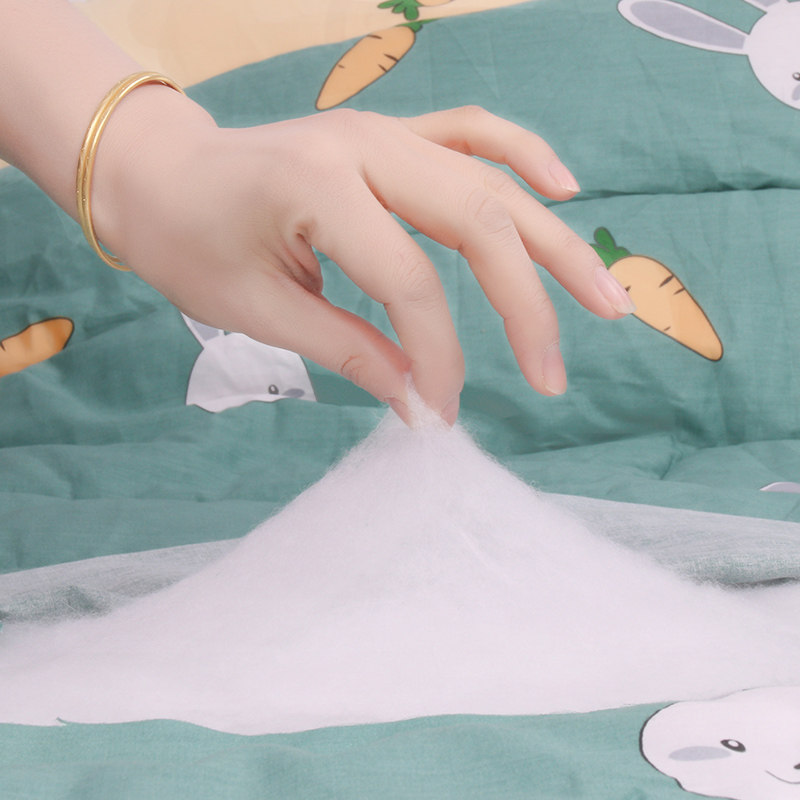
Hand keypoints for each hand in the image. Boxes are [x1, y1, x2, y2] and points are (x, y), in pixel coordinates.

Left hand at [91, 96, 633, 423]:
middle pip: (478, 223)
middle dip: (526, 307)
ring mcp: (385, 130)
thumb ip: (348, 351)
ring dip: (556, 241)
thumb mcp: (255, 309)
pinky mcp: (393, 134)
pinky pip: (474, 134)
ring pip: (493, 180)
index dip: (437, 355)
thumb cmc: (188, 241)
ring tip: (606, 298)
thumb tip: (422, 406)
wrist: (156, 174)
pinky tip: (565, 189)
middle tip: (553, 377)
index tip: (439, 412)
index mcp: (321, 186)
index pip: (411, 283)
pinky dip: (525, 157)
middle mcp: (367, 144)